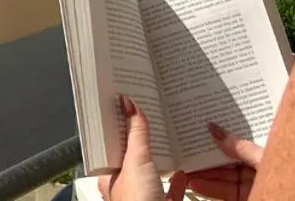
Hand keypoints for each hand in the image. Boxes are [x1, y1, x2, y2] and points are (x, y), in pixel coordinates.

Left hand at [99, 99, 263, 200]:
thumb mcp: (135, 161)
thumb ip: (135, 133)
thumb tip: (127, 103)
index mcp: (110, 176)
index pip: (111, 143)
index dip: (117, 124)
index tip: (125, 103)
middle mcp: (126, 187)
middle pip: (133, 157)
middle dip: (141, 138)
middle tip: (150, 113)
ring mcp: (146, 198)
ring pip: (152, 174)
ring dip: (159, 157)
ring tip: (167, 137)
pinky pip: (171, 192)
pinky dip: (178, 182)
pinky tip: (184, 171)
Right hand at [184, 123, 262, 200]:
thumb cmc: (284, 179)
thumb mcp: (262, 158)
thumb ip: (240, 147)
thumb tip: (216, 130)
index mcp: (265, 153)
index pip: (238, 142)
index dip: (220, 136)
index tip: (201, 131)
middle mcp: (256, 169)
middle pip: (225, 160)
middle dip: (206, 157)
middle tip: (187, 150)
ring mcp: (248, 185)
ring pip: (221, 177)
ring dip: (203, 174)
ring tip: (186, 168)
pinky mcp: (242, 198)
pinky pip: (223, 192)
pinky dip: (208, 188)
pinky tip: (195, 183)